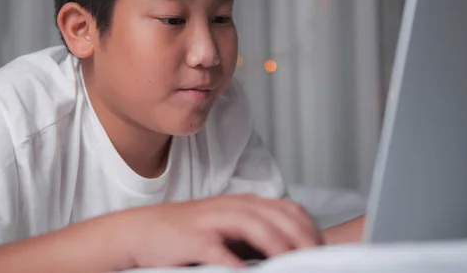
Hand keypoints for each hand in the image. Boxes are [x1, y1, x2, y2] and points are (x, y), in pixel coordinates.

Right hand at [122, 194, 323, 267]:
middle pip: (276, 215)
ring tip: (293, 263)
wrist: (144, 230)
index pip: (287, 209)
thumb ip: (257, 235)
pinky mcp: (191, 237)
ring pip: (252, 224)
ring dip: (276, 244)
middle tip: (316, 259)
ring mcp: (211, 220)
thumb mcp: (228, 228)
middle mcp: (231, 207)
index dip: (309, 229)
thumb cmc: (189, 234)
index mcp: (244, 204)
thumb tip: (291, 252)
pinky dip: (233, 261)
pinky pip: (216, 248)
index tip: (323, 250)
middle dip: (301, 237)